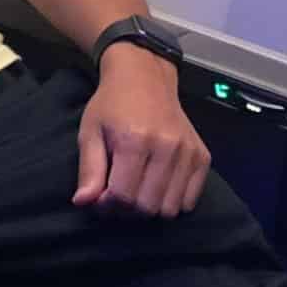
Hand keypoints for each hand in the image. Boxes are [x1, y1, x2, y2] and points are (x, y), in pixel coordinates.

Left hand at [73, 47, 209, 216]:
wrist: (145, 77)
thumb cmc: (112, 105)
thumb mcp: (90, 132)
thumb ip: (89, 169)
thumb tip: (83, 202)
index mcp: (134, 140)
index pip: (122, 196)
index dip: (107, 204)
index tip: (101, 196)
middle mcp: (166, 147)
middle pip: (147, 206)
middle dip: (128, 209)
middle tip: (118, 193)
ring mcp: (188, 152)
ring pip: (170, 209)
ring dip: (150, 208)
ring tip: (138, 189)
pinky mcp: (203, 156)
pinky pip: (190, 201)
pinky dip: (173, 201)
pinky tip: (158, 185)